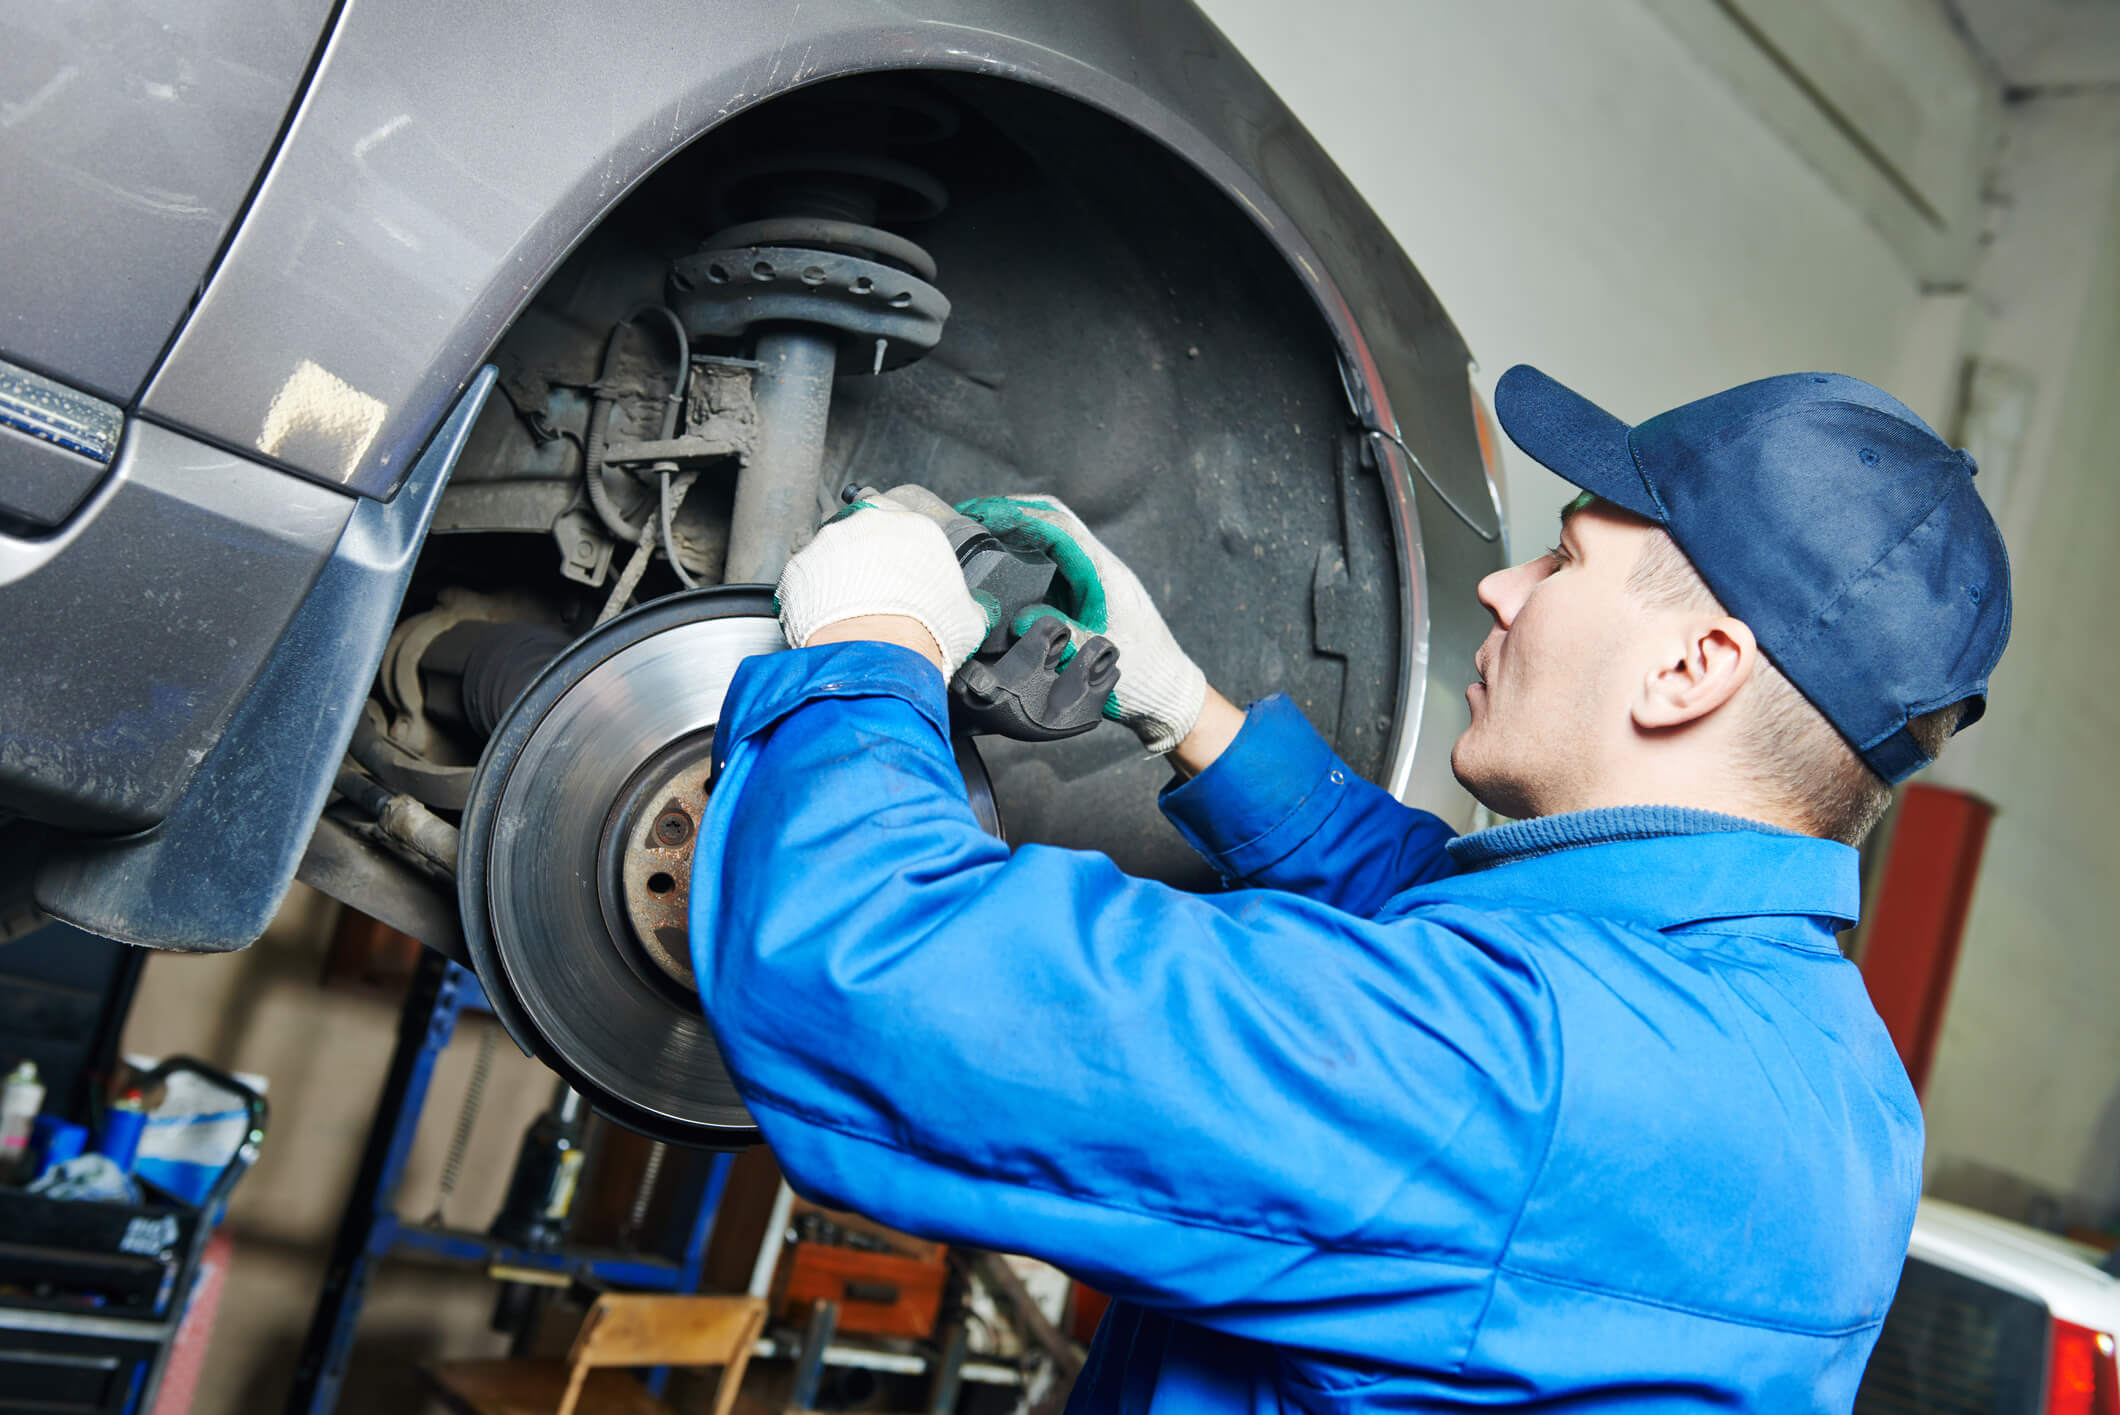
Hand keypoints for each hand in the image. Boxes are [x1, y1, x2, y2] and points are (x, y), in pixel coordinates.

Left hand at [776, 486, 994, 674]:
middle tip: (868, 587)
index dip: (896, 542)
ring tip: (844, 606)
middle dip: (862, 554)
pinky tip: (823, 616)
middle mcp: (869, 523)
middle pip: (861, 528)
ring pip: (829, 549)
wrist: (880, 655)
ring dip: (834, 572)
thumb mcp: (967, 617)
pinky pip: (803, 575)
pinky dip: (809, 592)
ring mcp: (830, 542)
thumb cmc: (927, 634)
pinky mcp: (799, 567)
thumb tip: (969, 612)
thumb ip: (965, 603)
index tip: (894, 561)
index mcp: (916, 527)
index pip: (902, 517)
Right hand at [955, 494, 1206, 753]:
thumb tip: (1022, 619)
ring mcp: (1094, 575)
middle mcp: (1100, 564)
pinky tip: (1002, 560)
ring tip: (978, 530)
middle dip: (1012, 510)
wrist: (1166, 688)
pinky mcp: (1088, 591)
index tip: (981, 515)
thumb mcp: (1099, 656)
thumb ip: (1064, 634)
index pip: (1057, 526)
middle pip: (1054, 517)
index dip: (1017, 516)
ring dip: (1019, 526)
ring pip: (1053, 534)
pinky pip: (1054, 559)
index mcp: (1104, 572)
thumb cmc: (1141, 673)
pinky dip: (1026, 551)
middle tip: (971, 513)